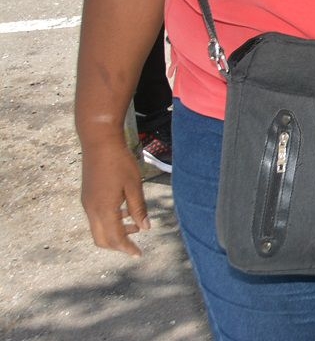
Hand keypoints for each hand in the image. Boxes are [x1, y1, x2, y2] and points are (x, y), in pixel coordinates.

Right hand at [80, 139, 149, 256]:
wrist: (99, 143)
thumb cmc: (119, 162)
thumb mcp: (134, 185)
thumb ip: (138, 208)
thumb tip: (144, 228)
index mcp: (104, 210)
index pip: (115, 238)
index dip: (127, 248)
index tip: (138, 255)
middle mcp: (92, 210)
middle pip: (102, 239)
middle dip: (118, 245)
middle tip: (135, 245)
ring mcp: (87, 203)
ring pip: (98, 229)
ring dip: (114, 232)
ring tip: (134, 225)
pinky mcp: (87, 196)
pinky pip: (96, 217)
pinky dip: (109, 221)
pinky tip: (124, 211)